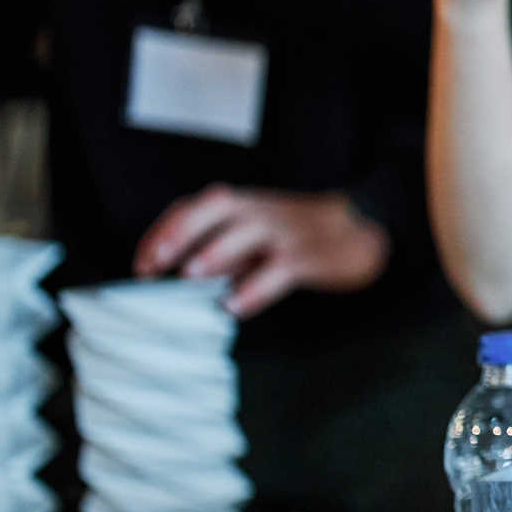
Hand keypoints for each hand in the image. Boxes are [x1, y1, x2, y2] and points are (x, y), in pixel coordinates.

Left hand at [134, 187, 388, 317]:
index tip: (143, 264)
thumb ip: (225, 249)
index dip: (165, 230)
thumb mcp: (261, 234)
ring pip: (249, 231)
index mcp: (247, 205)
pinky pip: (281, 269)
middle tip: (156, 263)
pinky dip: (255, 288)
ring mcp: (289, 231)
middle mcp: (263, 211)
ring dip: (217, 251)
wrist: (368, 228)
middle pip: (217, 206)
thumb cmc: (304, 236)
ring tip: (190, 276)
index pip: (196, 206)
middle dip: (182, 230)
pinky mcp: (313, 256)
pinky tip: (234, 306)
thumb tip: (181, 278)